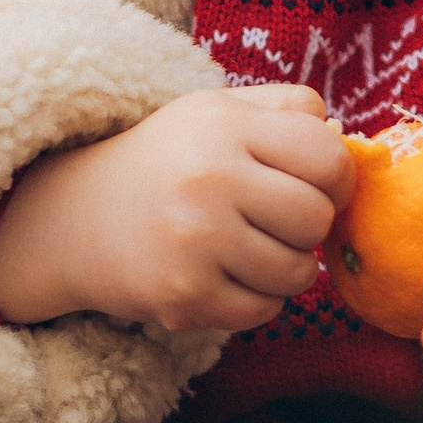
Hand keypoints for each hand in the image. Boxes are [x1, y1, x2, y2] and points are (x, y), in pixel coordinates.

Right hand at [0, 84, 351, 337]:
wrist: (74, 217)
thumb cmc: (166, 161)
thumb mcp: (218, 111)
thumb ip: (288, 111)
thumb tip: (349, 139)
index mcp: (224, 126)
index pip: (328, 158)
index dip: (336, 179)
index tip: (314, 186)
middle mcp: (209, 179)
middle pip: (316, 219)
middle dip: (307, 227)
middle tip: (275, 222)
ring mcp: (195, 242)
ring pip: (297, 273)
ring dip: (285, 268)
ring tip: (248, 249)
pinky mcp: (183, 296)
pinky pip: (263, 311)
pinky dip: (256, 300)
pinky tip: (224, 276)